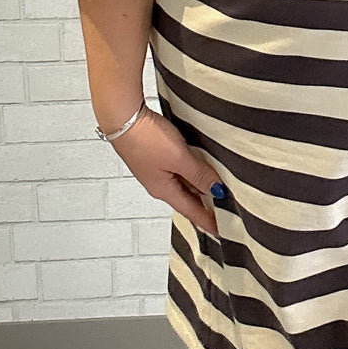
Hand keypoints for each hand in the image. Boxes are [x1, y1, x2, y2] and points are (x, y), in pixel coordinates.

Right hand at [109, 106, 224, 238]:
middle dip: (206, 205)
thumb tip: (217, 191)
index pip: (192, 211)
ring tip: (218, 190)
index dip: (208, 221)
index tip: (222, 231)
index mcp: (164, 190)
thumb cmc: (145, 138)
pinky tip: (201, 166)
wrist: (122, 116)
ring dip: (200, 187)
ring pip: (184, 182)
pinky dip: (192, 171)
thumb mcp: (179, 158)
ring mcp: (157, 169)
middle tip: (225, 211)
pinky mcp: (156, 154)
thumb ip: (199, 174)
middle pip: (188, 198)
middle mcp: (159, 183)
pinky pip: (179, 168)